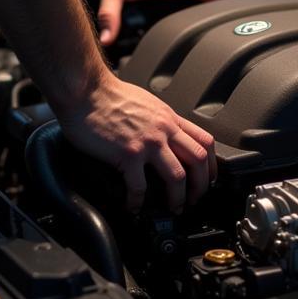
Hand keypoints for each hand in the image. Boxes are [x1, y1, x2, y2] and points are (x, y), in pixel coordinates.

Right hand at [57, 72, 216, 212]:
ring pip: (177, 176)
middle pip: (199, 160)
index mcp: (169, 118)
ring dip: (177, 198)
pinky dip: (138, 202)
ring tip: (172, 209)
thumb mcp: (146, 103)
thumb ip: (160, 120)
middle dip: (201, 185)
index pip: (205, 141)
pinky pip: (140, 186)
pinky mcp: (128, 154)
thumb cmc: (108, 94)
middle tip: (195, 199)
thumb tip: (166, 135)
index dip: (211, 164)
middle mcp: (164, 129)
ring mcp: (148, 142)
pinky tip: (134, 207)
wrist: (85, 89)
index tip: (207, 178)